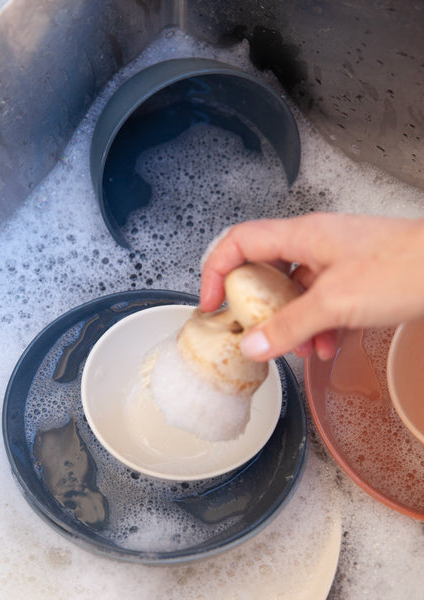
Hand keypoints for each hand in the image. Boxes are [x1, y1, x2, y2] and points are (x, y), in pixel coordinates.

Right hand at [200, 213, 423, 360]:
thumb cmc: (405, 268)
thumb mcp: (335, 303)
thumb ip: (289, 326)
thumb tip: (253, 344)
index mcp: (303, 235)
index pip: (239, 242)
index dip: (216, 270)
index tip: (211, 304)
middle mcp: (316, 243)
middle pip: (264, 270)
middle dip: (258, 307)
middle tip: (254, 332)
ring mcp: (336, 261)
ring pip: (295, 292)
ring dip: (292, 324)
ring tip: (300, 348)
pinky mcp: (354, 279)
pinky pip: (320, 303)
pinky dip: (317, 327)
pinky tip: (326, 345)